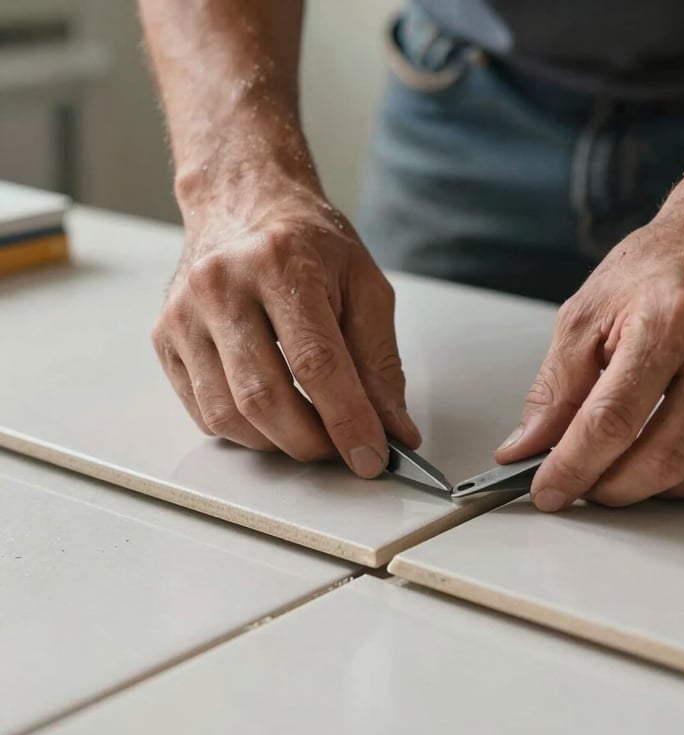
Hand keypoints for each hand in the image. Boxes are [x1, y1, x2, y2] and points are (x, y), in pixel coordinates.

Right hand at [152, 186, 420, 476]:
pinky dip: (243, 430)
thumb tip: (393, 429)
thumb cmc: (307, 242)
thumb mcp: (364, 287)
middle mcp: (221, 285)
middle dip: (310, 443)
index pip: (317, 364)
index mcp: (280, 263)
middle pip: (264, 397)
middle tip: (340, 451)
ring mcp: (184, 313)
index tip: (372, 458)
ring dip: (276, 442)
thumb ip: (380, 362)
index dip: (348, 422)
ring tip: (308, 432)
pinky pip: (203, 410)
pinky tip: (270, 414)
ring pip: (228, 414)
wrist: (243, 202)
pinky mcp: (165, 337)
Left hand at [496, 206, 683, 509]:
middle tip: (574, 485)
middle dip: (606, 488)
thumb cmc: (653, 269)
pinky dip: (678, 479)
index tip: (546, 490)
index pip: (612, 420)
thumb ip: (554, 388)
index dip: (573, 466)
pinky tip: (648, 459)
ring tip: (607, 471)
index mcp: (667, 323)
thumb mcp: (584, 317)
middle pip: (661, 458)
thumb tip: (527, 446)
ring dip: (642, 491)